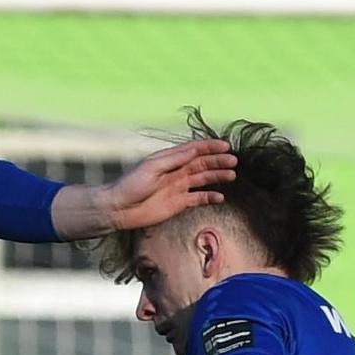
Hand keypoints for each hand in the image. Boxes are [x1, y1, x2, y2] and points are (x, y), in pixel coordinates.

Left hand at [98, 140, 237, 232]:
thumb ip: (174, 159)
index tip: (225, 146)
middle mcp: (176, 171)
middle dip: (218, 161)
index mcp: (169, 160)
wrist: (120, 208)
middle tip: (234, 161)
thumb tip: (194, 150)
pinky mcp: (179, 203)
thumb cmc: (132, 185)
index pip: (194, 150)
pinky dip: (210, 197)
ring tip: (232, 175)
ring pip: (203, 180)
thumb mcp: (152, 168)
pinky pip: (198, 198)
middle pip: (202, 164)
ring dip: (217, 176)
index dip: (210, 147)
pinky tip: (220, 197)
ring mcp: (179, 187)